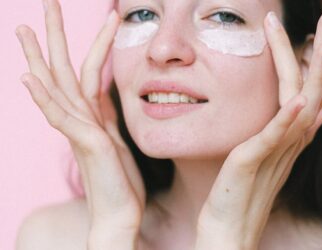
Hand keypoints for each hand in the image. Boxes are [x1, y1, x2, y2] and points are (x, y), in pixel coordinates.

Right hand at [16, 0, 143, 248]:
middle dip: (55, 36)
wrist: (120, 214)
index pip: (85, 71)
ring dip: (40, 56)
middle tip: (46, 2)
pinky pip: (61, 117)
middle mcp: (81, 119)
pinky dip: (45, 98)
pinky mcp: (87, 144)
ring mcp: (80, 131)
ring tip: (23, 27)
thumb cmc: (120, 180)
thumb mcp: (117, 137)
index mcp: (91, 115)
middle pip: (64, 69)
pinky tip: (29, 77)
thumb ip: (106, 114)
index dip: (90, 43)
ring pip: (58, 86)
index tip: (101, 20)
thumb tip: (104, 94)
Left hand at [195, 11, 321, 249]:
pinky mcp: (254, 161)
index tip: (320, 31)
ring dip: (313, 75)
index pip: (311, 90)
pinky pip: (275, 137)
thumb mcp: (271, 153)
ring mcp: (276, 150)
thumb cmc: (244, 188)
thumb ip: (294, 129)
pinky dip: (287, 119)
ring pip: (302, 107)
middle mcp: (290, 140)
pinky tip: (297, 101)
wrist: (230, 226)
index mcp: (291, 134)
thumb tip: (319, 109)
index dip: (318, 61)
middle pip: (313, 90)